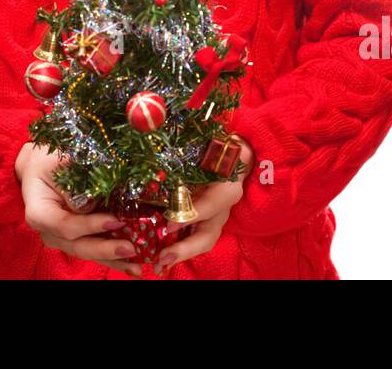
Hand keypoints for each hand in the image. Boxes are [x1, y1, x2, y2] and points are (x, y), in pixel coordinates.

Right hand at [16, 142, 142, 278]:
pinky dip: (112, 258)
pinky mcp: (75, 238)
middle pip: (78, 246)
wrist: (39, 167)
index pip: (65, 225)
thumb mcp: (58, 162)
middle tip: (130, 249)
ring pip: (88, 253)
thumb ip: (74, 181)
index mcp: (40, 213)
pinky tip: (132, 264)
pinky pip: (94, 250)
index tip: (115, 220)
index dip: (89, 226)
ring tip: (136, 265)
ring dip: (113, 260)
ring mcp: (61, 238)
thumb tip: (93, 202)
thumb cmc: (47, 160)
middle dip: (105, 250)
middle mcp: (49, 232)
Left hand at [154, 136, 254, 274]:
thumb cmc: (219, 141)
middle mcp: (223, 205)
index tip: (170, 221)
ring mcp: (215, 216)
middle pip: (209, 233)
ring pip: (202, 241)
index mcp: (228, 182)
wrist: (234, 149)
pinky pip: (193, 238)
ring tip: (159, 263)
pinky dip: (177, 248)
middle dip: (186, 248)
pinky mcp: (205, 219)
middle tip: (164, 256)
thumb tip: (157, 128)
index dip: (193, 214)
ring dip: (180, 254)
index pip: (214, 202)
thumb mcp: (212, 138)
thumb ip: (198, 140)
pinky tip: (158, 256)